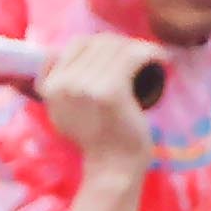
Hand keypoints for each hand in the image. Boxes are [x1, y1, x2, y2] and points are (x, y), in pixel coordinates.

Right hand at [37, 34, 155, 210]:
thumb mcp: (62, 111)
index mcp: (49, 86)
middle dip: (123, 45)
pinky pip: (134, 57)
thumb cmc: (95, 139)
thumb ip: (56, 86)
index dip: (102, 44)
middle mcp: (63, 84)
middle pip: (99, 43)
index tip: (119, 55)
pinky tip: (160, 59)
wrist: (112, 167)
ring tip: (151, 58)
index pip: (77, 44)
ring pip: (118, 47)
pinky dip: (151, 53)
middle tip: (139, 58)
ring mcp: (86, 86)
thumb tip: (55, 53)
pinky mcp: (111, 91)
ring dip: (139, 48)